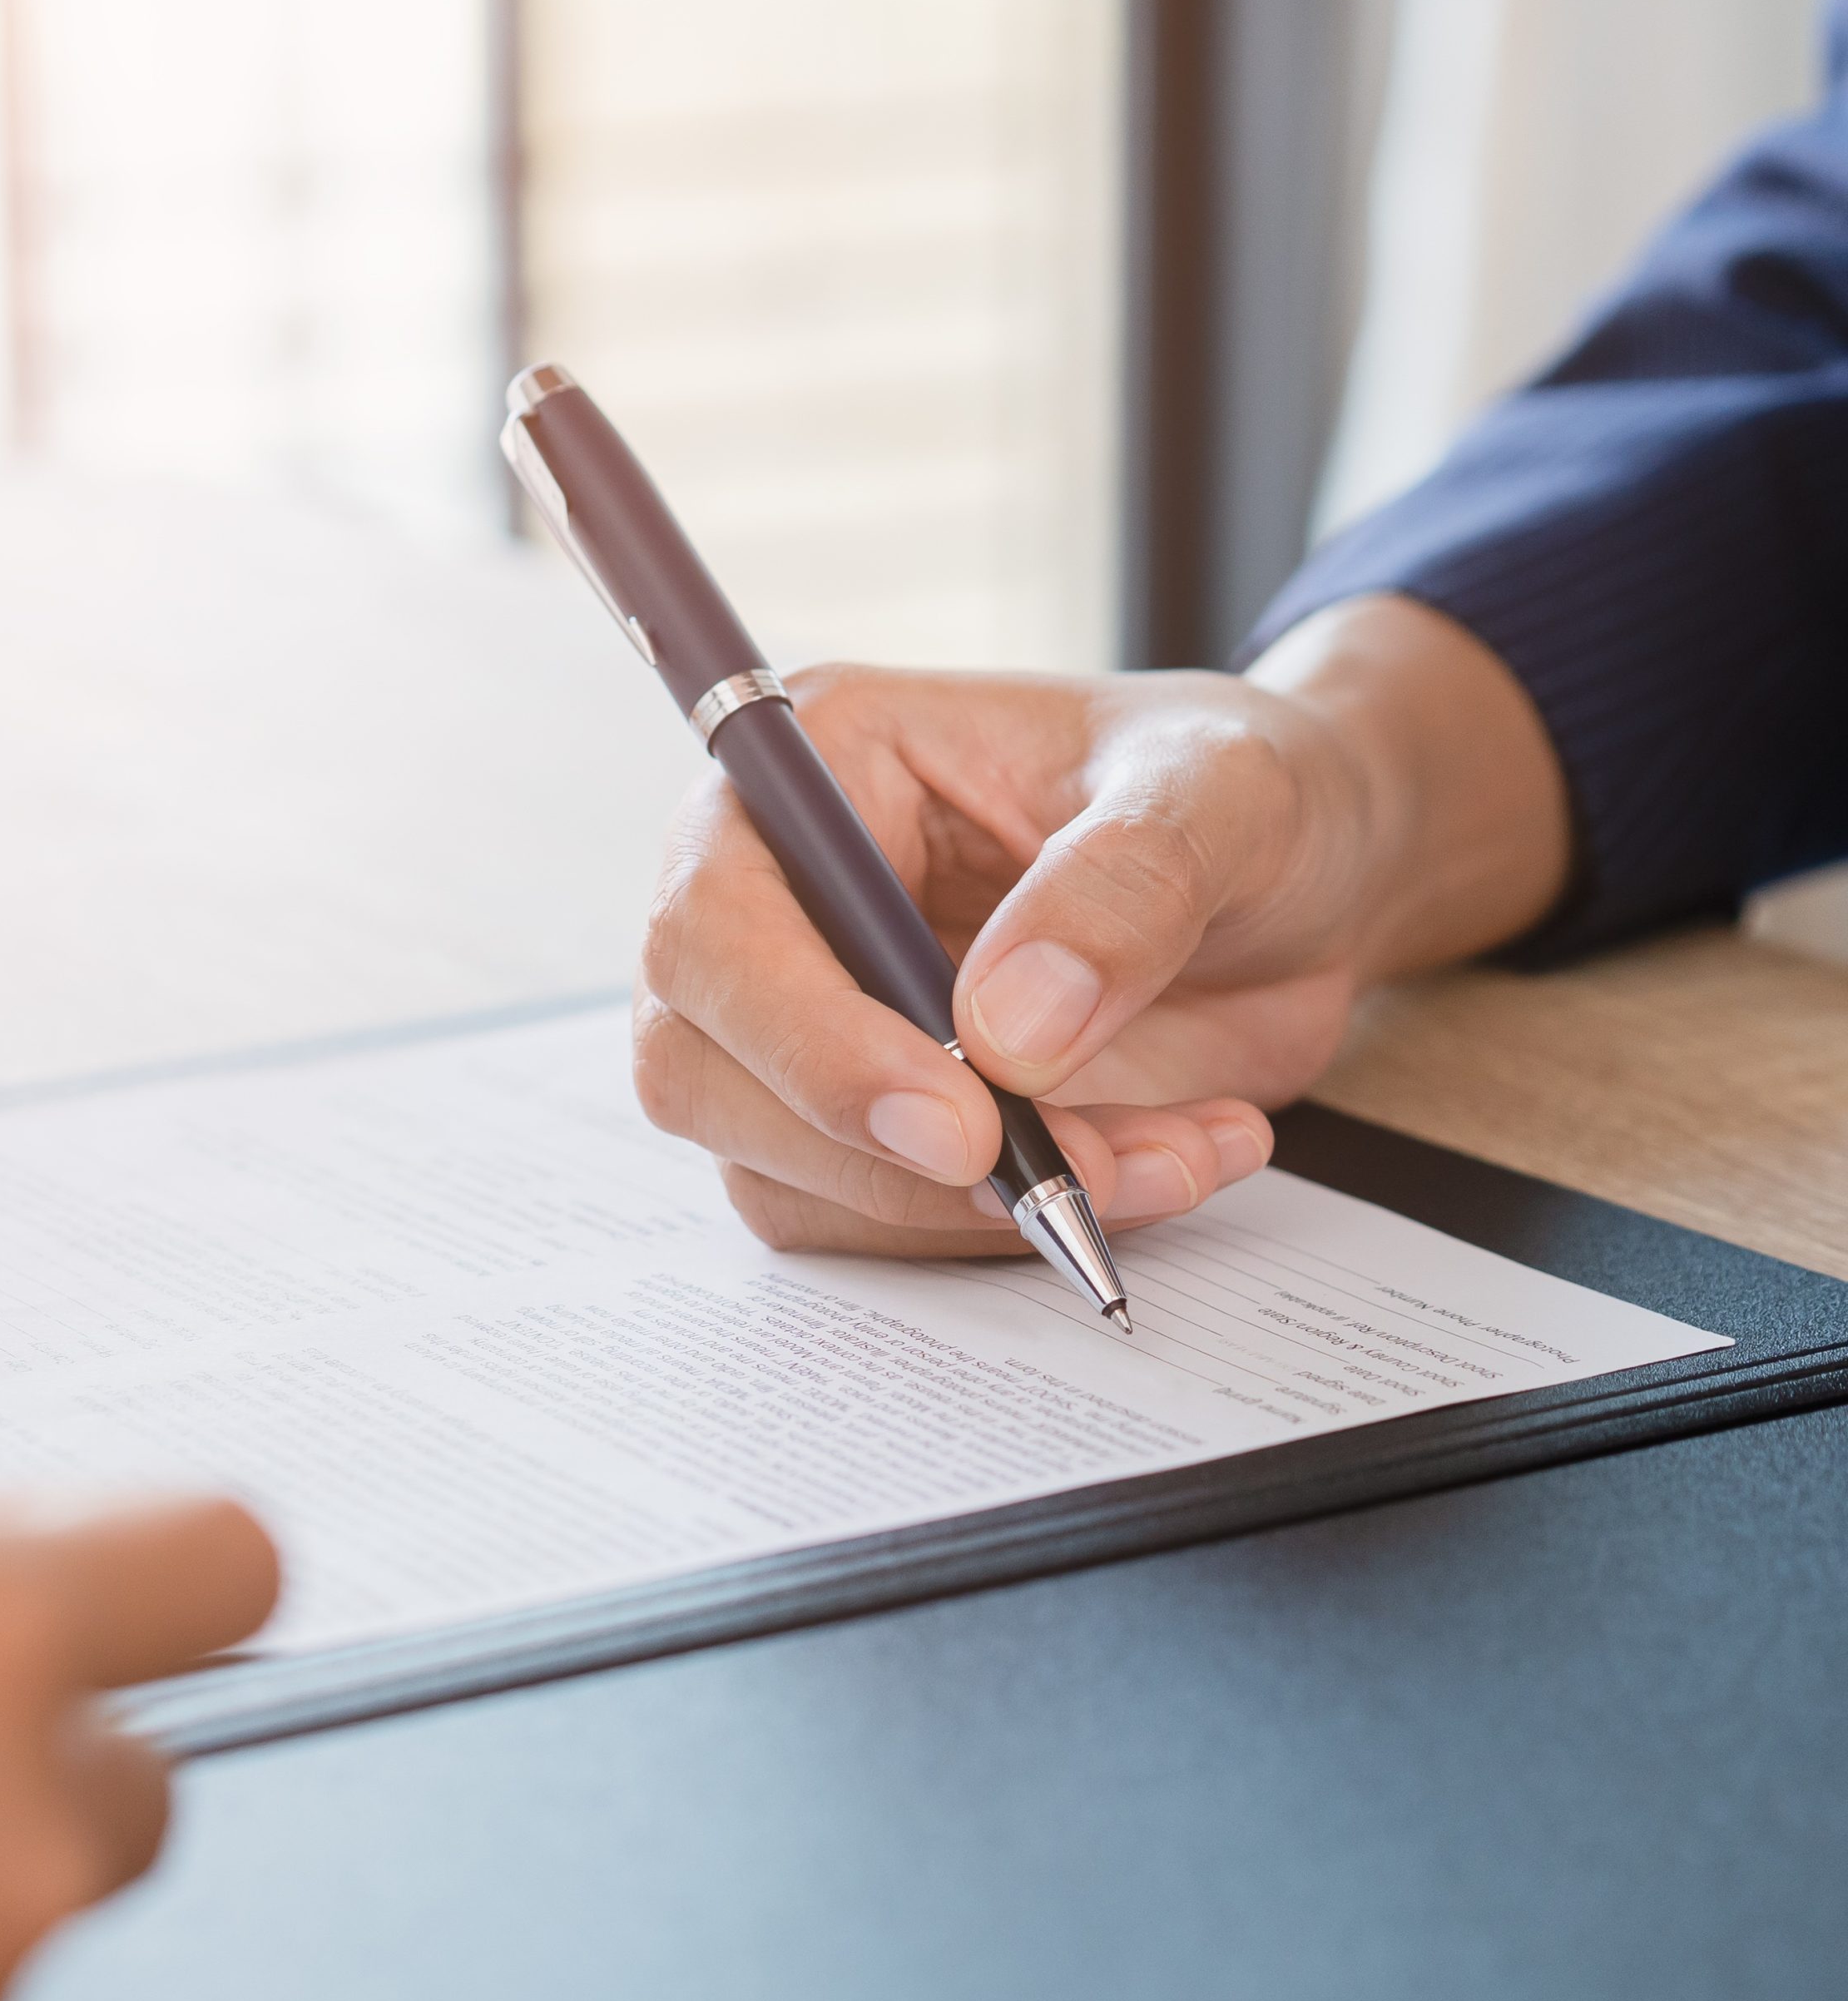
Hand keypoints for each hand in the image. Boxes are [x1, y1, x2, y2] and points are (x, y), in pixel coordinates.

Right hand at [635, 594, 1571, 1256]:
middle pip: (699, 1066)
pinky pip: (875, 1224)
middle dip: (876, 1154)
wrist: (1301, 880)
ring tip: (1166, 1154)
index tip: (955, 1121)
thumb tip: (1007, 1032)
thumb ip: (1122, 890)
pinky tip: (1155, 1164)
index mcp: (820, 768)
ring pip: (780, 1171)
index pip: (714, 917)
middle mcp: (777, 899)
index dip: (804, 1035)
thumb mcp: (1221, 793)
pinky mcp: (864, 1124)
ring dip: (967, 1210)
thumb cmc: (1238, 793)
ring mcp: (806, 1023)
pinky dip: (1008, 1232)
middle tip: (1065, 1179)